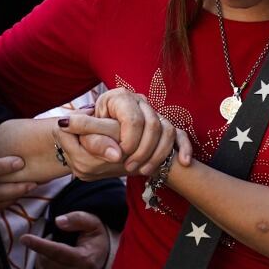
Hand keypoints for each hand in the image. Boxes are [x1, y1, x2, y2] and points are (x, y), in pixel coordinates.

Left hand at [20, 212, 109, 268]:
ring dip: (40, 265)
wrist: (111, 266)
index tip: (24, 238)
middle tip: (47, 243)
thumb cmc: (98, 243)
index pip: (56, 252)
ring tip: (46, 256)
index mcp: (84, 259)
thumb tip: (58, 222)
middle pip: (47, 264)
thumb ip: (77, 219)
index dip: (38, 245)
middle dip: (41, 251)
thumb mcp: (93, 225)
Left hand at [59, 90, 193, 178]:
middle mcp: (140, 102)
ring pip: (167, 131)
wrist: (99, 134)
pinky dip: (183, 148)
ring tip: (143, 171)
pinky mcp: (163, 125)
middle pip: (153, 126)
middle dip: (143, 151)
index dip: (129, 142)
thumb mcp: (86, 134)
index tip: (120, 156)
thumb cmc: (91, 132)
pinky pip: (180, 135)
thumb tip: (111, 152)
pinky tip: (183, 162)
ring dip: (158, 154)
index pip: (134, 120)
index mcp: (120, 98)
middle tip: (128, 168)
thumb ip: (91, 138)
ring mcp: (154, 113)